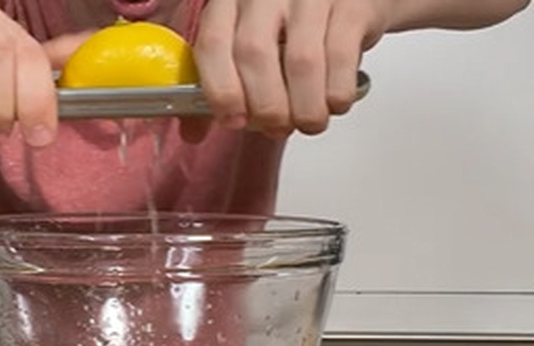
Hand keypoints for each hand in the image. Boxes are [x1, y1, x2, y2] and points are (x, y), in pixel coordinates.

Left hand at [192, 0, 392, 138]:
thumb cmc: (294, 23)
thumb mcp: (252, 42)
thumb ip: (222, 83)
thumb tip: (192, 132)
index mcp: (230, 1)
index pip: (212, 43)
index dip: (220, 89)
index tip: (233, 120)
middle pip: (254, 54)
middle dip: (265, 105)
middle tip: (275, 127)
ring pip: (301, 61)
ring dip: (304, 107)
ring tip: (308, 122)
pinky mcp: (351, 3)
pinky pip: (340, 56)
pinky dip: (336, 91)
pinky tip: (333, 102)